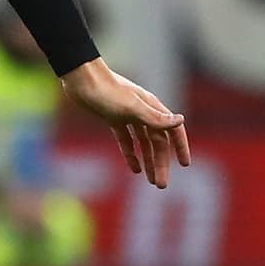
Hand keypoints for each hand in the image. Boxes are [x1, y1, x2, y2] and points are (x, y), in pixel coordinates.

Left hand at [60, 58, 190, 189]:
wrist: (81, 80)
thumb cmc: (106, 91)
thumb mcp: (132, 107)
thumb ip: (155, 117)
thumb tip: (180, 120)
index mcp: (152, 108)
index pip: (172, 130)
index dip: (180, 147)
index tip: (184, 164)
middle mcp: (144, 112)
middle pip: (157, 142)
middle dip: (161, 163)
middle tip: (160, 185)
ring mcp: (128, 116)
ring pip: (143, 143)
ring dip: (149, 162)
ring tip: (151, 181)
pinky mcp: (113, 119)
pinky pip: (126, 140)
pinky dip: (131, 154)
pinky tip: (135, 169)